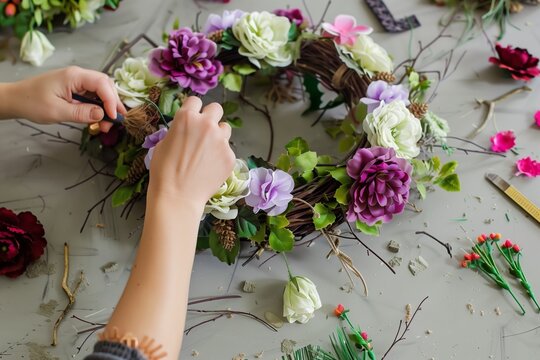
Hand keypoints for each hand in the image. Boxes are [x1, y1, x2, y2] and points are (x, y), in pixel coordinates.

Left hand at [11, 66, 125, 131]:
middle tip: (114, 122)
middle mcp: (79, 75)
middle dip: (113, 103)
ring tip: (107, 123)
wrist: (16, 99)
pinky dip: (99, 106)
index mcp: (74, 76)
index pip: (102, 84)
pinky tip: (99, 118)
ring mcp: (78, 81)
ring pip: (102, 90)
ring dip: (107, 106)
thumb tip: (102, 115)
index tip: (113, 117)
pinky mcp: (76, 88)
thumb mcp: (57, 111)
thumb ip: (81, 113)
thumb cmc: (32, 103)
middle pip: (105, 85)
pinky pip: (93, 95)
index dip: (111, 100)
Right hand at [148, 97, 234, 208]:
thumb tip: (186, 131)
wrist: (177, 196)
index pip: (195, 101)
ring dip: (218, 135)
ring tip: (208, 151)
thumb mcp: (163, 143)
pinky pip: (227, 150)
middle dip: (210, 117)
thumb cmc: (163, 171)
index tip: (192, 118)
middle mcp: (207, 125)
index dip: (193, 110)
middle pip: (216, 108)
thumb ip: (179, 131)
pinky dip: (221, 156)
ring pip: (225, 129)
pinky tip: (210, 167)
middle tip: (204, 131)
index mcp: (187, 118)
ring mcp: (221, 141)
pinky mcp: (230, 156)